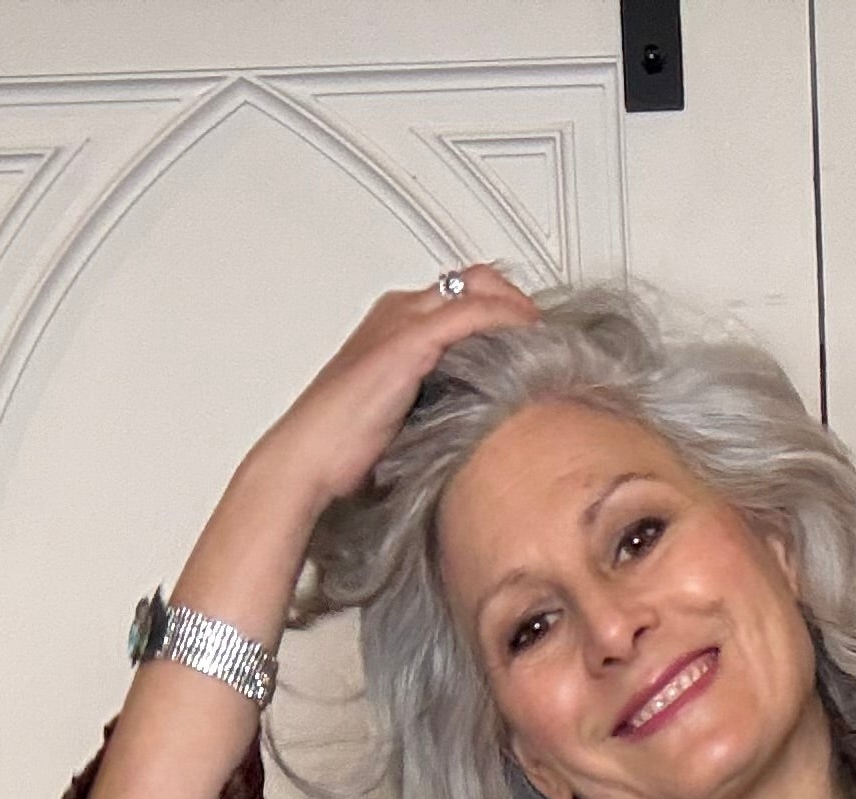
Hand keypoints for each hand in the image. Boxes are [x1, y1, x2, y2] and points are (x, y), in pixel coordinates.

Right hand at [252, 264, 542, 516]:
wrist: (308, 458)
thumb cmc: (342, 449)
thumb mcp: (401, 418)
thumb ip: (432, 403)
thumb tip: (469, 421)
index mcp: (391, 326)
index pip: (457, 297)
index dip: (498, 312)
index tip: (529, 340)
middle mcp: (396, 312)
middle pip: (473, 283)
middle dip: (514, 303)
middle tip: (546, 338)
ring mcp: (402, 321)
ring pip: (477, 289)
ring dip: (517, 308)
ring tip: (547, 338)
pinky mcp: (409, 340)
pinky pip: (472, 313)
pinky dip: (506, 318)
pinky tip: (531, 337)